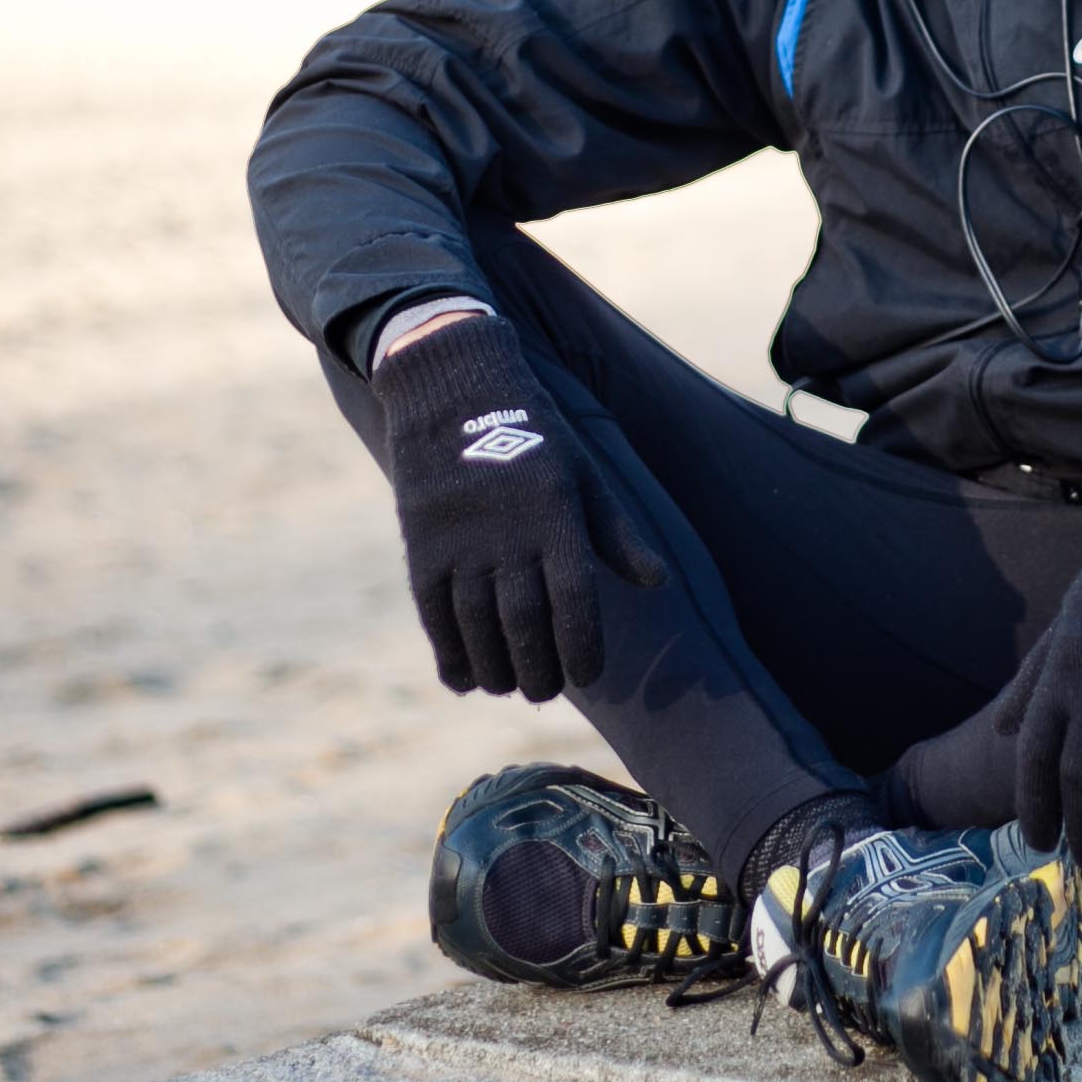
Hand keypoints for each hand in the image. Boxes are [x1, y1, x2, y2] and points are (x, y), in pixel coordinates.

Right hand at [370, 312, 667, 698]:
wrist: (455, 390)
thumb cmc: (534, 436)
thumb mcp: (584, 473)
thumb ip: (617, 532)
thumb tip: (658, 582)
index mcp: (557, 515)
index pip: (574, 599)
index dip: (581, 645)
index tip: (587, 674)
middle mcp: (509, 533)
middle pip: (525, 621)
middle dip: (538, 668)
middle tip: (545, 691)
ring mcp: (461, 540)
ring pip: (478, 624)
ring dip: (495, 668)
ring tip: (508, 687)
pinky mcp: (423, 544)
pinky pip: (434, 612)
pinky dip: (449, 652)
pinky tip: (463, 679)